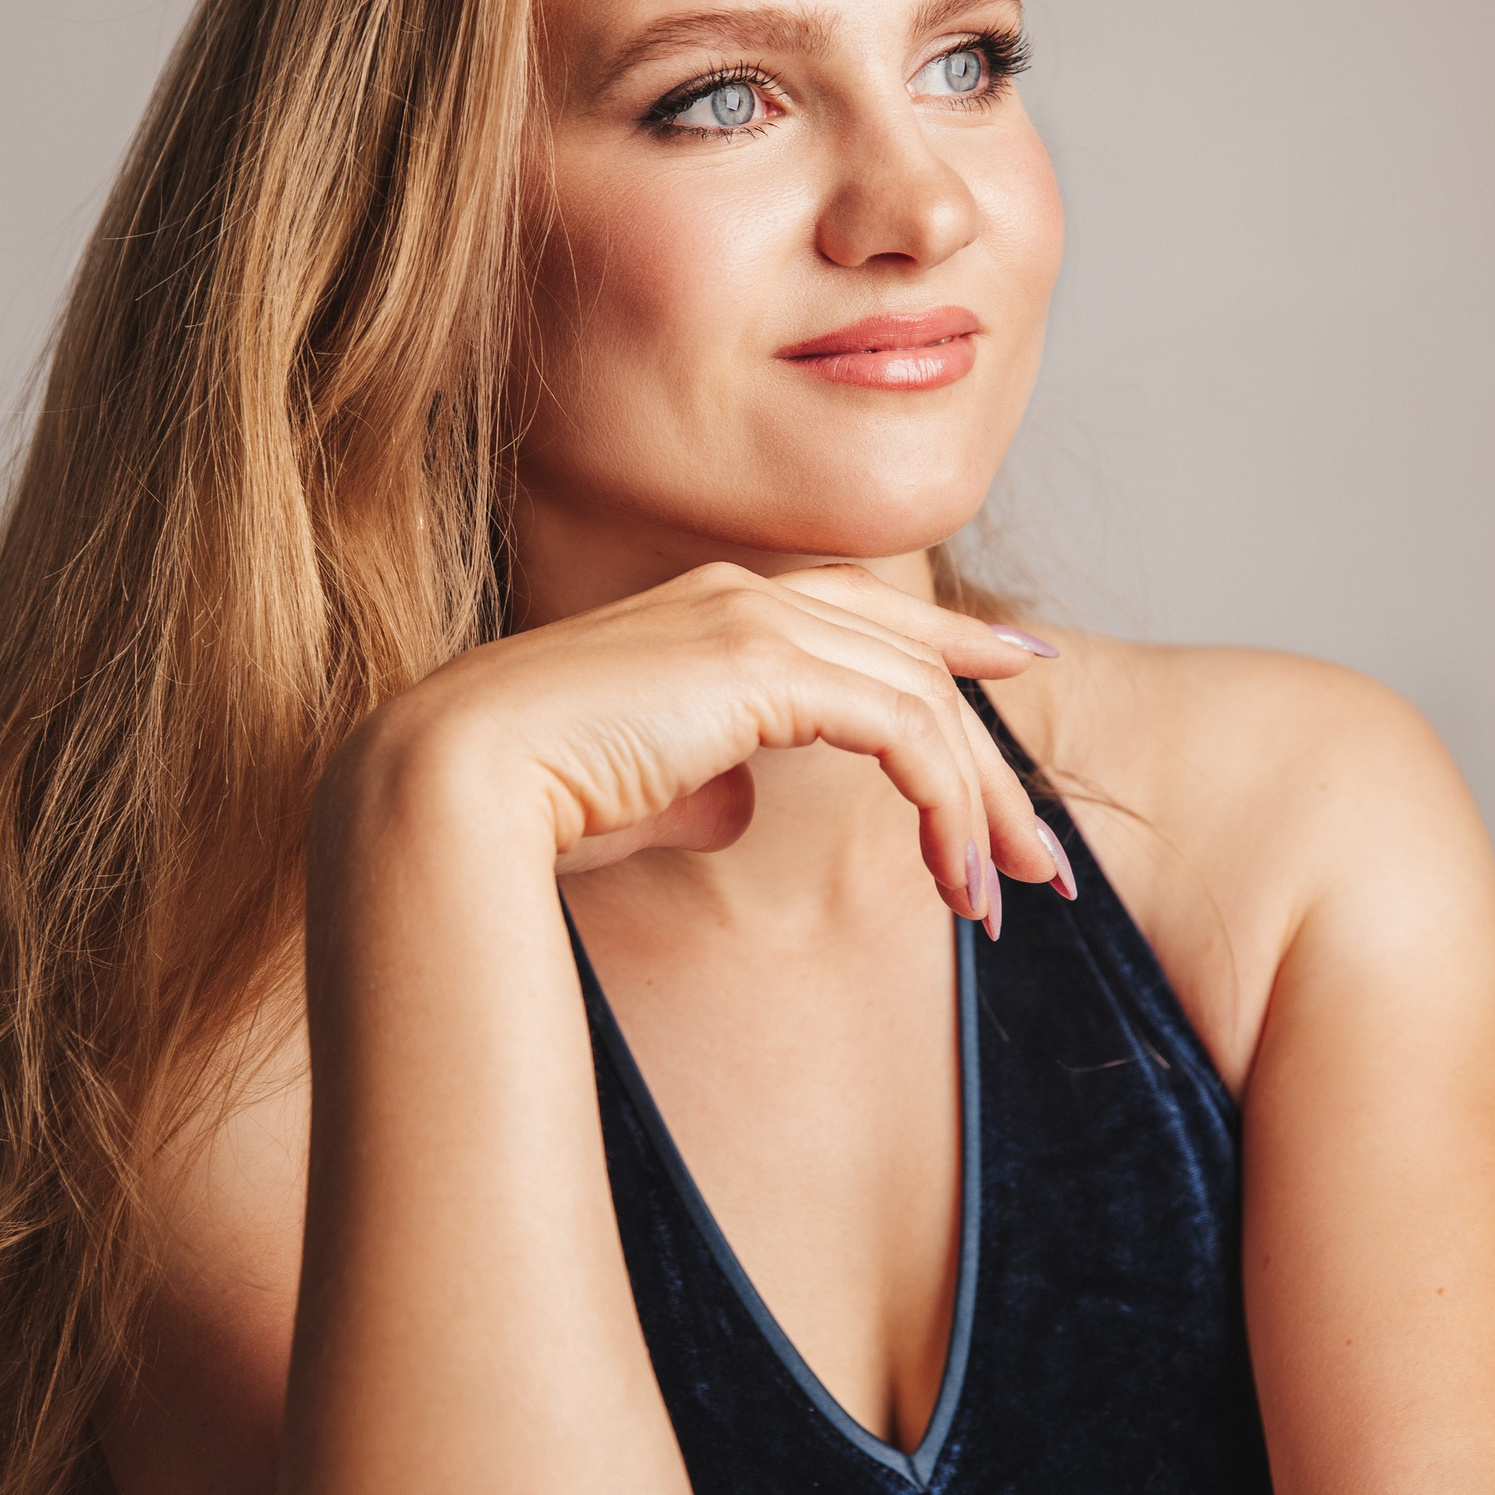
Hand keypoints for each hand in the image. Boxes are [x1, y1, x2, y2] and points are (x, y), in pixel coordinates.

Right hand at [366, 561, 1057, 920]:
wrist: (455, 785)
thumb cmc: (527, 801)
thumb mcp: (641, 790)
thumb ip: (702, 783)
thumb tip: (743, 806)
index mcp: (708, 610)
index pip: (862, 614)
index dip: (950, 645)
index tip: (1019, 677)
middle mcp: (740, 594)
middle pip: (914, 664)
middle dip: (989, 763)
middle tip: (1040, 859)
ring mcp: (753, 616)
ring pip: (924, 702)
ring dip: (977, 807)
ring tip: (1002, 900)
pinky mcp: (766, 663)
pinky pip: (903, 731)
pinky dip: (945, 805)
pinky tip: (954, 879)